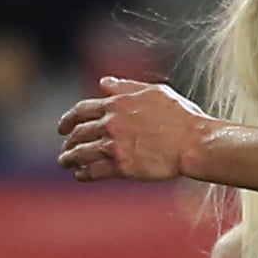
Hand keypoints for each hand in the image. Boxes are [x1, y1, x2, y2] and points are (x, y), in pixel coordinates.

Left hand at [58, 77, 216, 182]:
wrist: (195, 143)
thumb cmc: (182, 117)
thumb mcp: (155, 92)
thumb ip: (126, 87)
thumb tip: (104, 82)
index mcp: (116, 104)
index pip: (81, 111)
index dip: (68, 119)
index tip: (62, 127)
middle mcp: (110, 124)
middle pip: (78, 133)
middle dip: (68, 141)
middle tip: (65, 147)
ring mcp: (114, 146)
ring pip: (81, 153)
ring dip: (69, 158)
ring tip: (65, 162)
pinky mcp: (121, 167)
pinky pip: (94, 171)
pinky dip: (83, 173)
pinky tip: (80, 175)